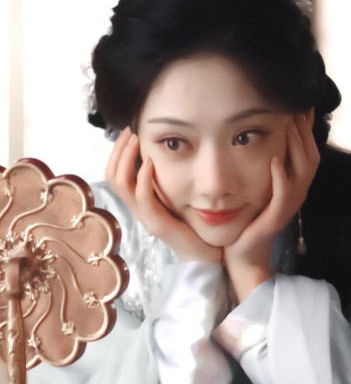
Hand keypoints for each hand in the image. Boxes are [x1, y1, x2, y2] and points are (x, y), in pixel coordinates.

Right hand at [106, 128, 221, 262]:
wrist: (204, 252)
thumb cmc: (192, 222)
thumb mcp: (175, 194)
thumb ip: (166, 178)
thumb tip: (163, 151)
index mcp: (139, 201)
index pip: (114, 174)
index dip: (117, 152)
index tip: (129, 132)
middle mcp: (137, 208)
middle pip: (112, 176)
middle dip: (118, 151)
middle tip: (130, 131)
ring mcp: (145, 216)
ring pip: (122, 185)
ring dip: (126, 159)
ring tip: (136, 141)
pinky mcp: (156, 222)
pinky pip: (142, 197)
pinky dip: (143, 177)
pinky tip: (151, 161)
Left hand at [223, 109, 319, 300]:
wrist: (243, 251)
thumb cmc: (249, 216)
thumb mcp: (259, 185)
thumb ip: (266, 165)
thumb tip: (262, 137)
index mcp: (294, 184)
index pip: (307, 151)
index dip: (307, 129)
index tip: (302, 104)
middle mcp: (296, 192)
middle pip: (310, 157)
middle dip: (304, 132)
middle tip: (298, 109)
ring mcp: (288, 205)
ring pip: (302, 173)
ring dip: (296, 148)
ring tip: (290, 126)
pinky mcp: (276, 217)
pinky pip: (284, 195)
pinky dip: (281, 177)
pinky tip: (275, 161)